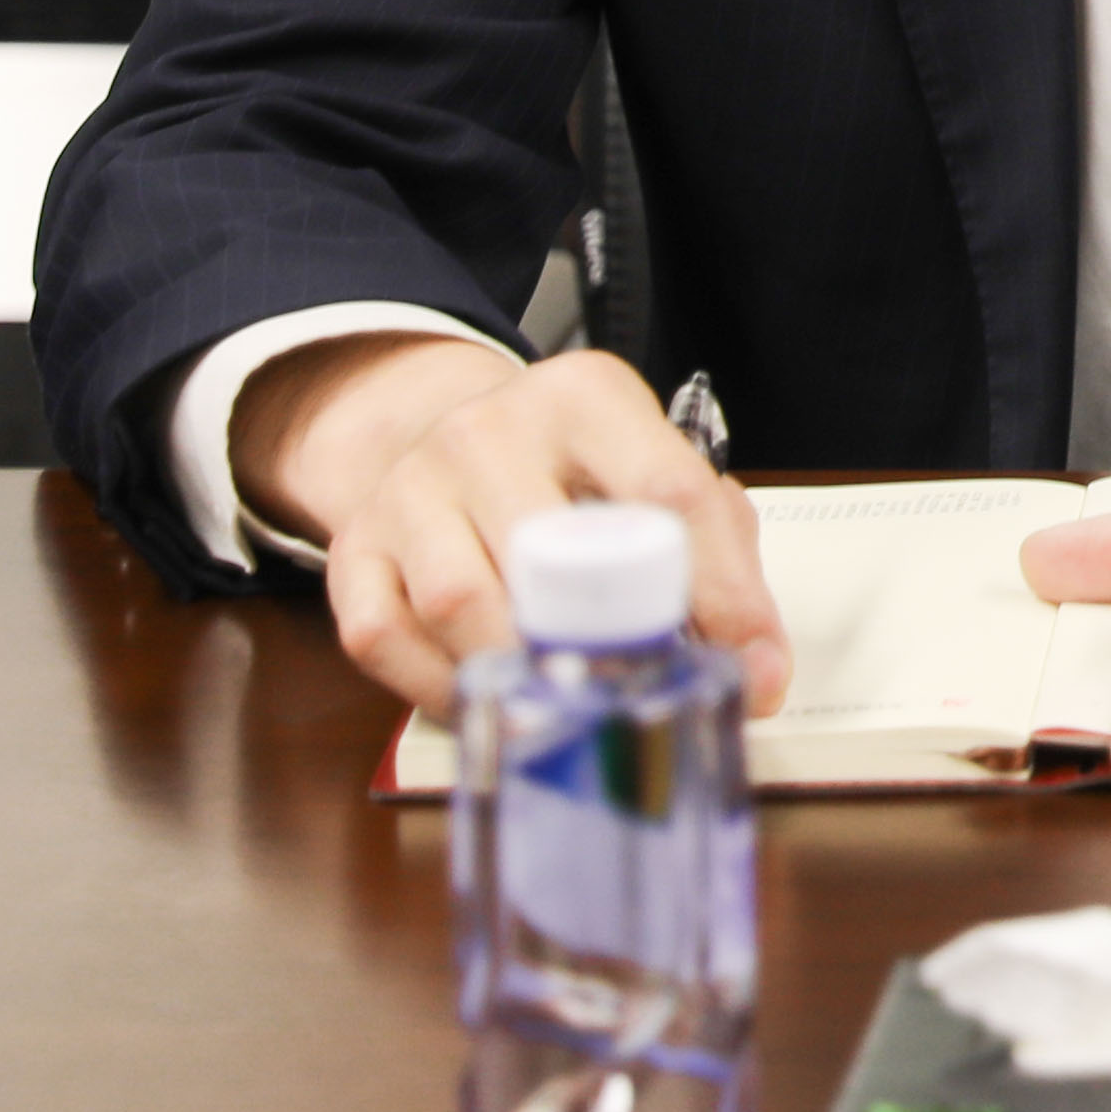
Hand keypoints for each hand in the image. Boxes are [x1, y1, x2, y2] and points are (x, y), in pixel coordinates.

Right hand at [249, 335, 788, 717]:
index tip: (751, 665)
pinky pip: (385, 638)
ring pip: (457, 600)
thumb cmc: (573, 472)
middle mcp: (487, 431)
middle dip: (601, 642)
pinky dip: (441, 690)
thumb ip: (718, 556)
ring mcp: (409, 488)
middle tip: (643, 698)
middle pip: (545, 548)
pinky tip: (493, 703)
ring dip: (520, 674)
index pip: (665, 491)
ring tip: (571, 712)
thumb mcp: (656, 474)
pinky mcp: (353, 549)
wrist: (437, 432)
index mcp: (587, 398)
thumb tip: (757, 672)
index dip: (717, 590)